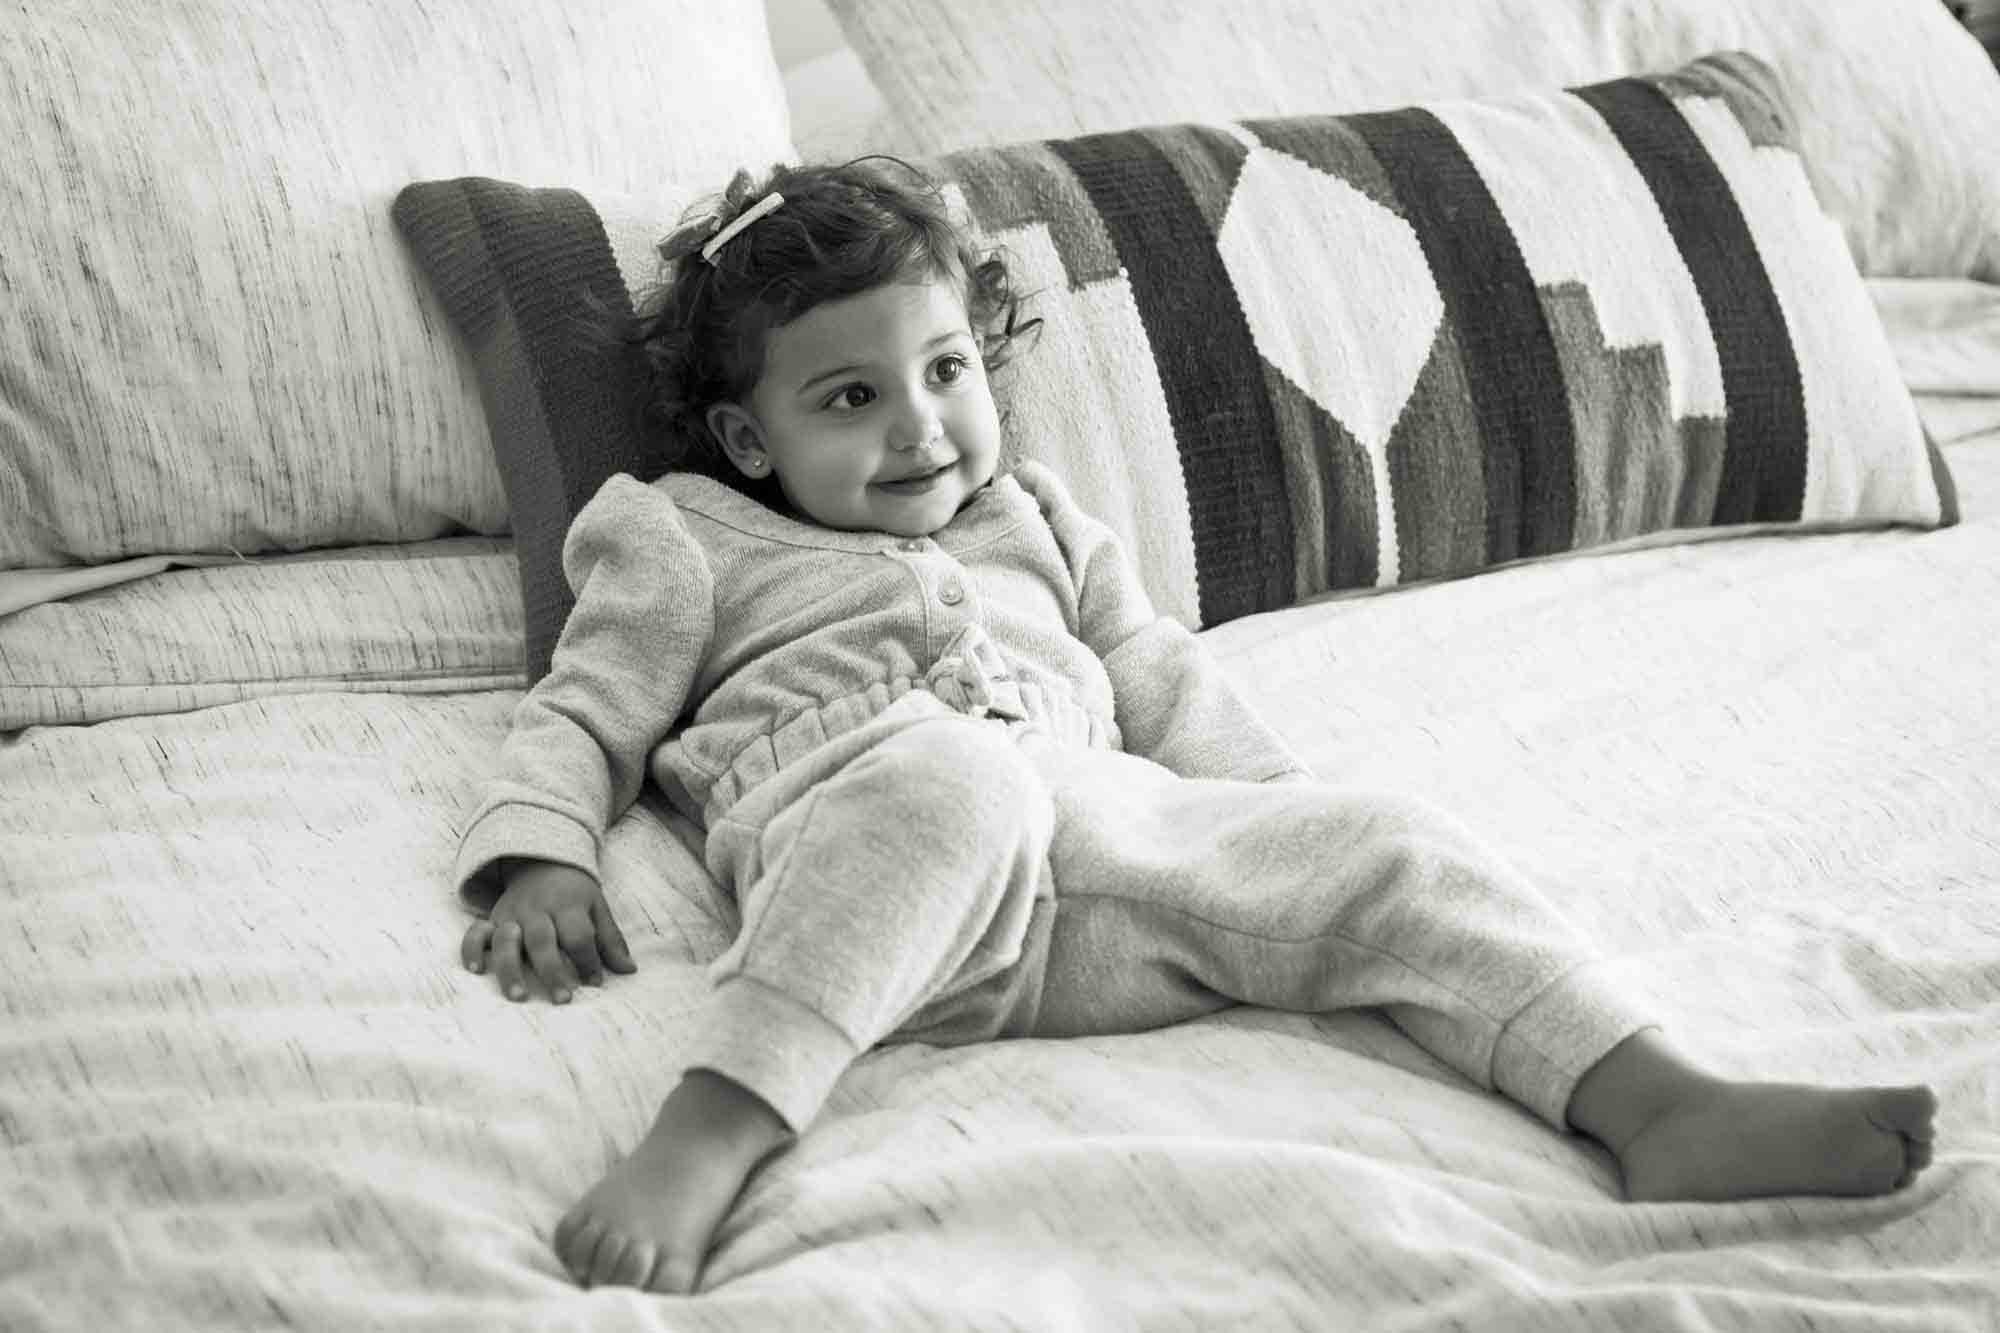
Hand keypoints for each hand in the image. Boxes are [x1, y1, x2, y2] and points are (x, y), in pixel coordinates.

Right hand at [462, 860, 636, 1002]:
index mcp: (567, 905)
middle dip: (552, 970)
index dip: (588, 961)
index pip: (578, 935)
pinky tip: (476, 970)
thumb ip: (610, 940)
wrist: (542, 860)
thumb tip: (629, 970)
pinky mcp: (491, 919)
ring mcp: (511, 915)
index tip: (596, 983)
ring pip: (506, 941)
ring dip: (511, 968)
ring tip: (519, 996)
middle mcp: (536, 910)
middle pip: (542, 940)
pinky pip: (475, 932)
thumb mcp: (598, 907)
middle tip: (563, 999)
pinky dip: (472, 949)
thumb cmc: (574, 892)